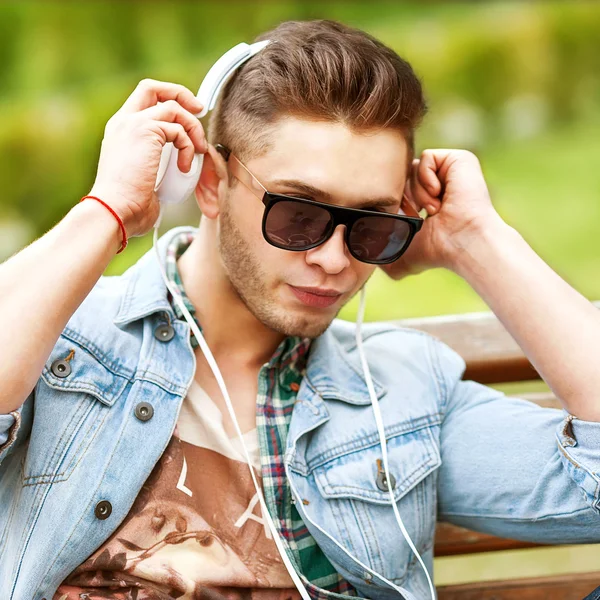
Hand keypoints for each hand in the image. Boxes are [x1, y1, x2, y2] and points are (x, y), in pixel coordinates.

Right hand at [88, 78, 207, 239]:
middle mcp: (123, 122)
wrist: (116, 210)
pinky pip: (178, 129)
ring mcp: (133, 124)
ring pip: (173, 107)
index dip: (168, 101)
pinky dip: (189, 147)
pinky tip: (184, 167)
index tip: (189, 115)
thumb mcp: (144, 178)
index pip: (143, 100)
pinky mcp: (145, 130)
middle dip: (181, 95)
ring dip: (193, 128)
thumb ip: (156, 165)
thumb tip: (178, 170)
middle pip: (152, 88)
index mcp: (120, 131)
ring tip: (198, 152)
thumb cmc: (129, 205)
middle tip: (199, 112)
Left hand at [381, 149, 502, 279]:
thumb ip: (378, 252)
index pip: (400, 192)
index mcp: (427, 204)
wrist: (460, 241)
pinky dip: (426, 178)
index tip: (402, 218)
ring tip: (433, 209)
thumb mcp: (399, 255)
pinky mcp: (458, 160)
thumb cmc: (435, 251)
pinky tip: (439, 196)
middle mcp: (439, 187)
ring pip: (413, 168)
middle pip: (404, 178)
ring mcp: (449, 173)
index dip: (395, 203)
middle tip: (415, 214)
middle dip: (405, 196)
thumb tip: (358, 252)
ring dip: (418, 191)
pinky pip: (426, 158)